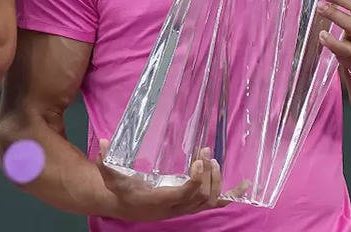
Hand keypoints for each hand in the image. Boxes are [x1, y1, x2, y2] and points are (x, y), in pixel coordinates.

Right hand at [96, 139, 238, 221]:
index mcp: (159, 200)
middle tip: (206, 152)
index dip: (195, 180)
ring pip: (209, 200)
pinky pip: (215, 203)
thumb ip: (105, 160)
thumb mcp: (110, 174)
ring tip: (213, 159)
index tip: (198, 161)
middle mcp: (175, 208)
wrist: (125, 205)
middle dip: (207, 175)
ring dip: (216, 180)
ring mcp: (185, 208)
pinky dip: (232, 195)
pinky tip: (246, 186)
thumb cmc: (119, 188)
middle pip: (201, 196)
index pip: (184, 194)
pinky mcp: (191, 205)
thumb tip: (104, 142)